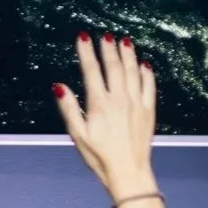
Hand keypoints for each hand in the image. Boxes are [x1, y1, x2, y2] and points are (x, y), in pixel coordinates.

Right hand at [53, 32, 157, 204]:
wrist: (128, 172)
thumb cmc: (100, 157)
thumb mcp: (78, 135)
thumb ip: (69, 109)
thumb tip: (59, 86)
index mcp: (99, 104)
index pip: (91, 71)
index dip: (86, 52)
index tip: (83, 37)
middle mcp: (119, 99)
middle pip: (113, 67)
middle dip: (108, 48)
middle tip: (105, 35)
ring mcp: (136, 103)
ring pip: (132, 72)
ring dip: (128, 55)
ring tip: (124, 41)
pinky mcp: (148, 111)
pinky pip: (149, 86)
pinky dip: (146, 73)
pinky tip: (144, 64)